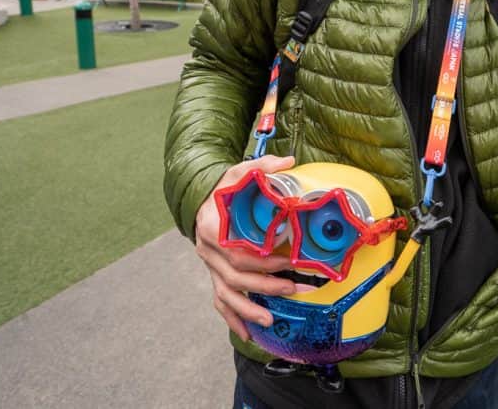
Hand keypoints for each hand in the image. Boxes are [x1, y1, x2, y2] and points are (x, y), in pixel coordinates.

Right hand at [194, 154, 298, 340]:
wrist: (202, 200)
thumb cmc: (224, 189)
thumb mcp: (239, 172)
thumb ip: (263, 166)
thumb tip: (289, 162)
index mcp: (212, 226)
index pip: (237, 249)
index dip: (262, 258)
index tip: (286, 260)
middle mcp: (208, 250)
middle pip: (235, 275)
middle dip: (267, 285)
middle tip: (295, 287)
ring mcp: (209, 265)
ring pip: (226, 293)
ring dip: (248, 309)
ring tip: (270, 321)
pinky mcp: (214, 275)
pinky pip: (220, 302)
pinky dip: (233, 319)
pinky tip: (247, 334)